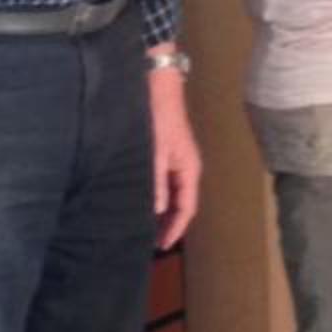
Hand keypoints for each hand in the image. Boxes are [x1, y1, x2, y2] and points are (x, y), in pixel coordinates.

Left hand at [151, 63, 201, 247]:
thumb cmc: (159, 117)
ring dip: (162, 212)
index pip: (187, 207)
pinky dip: (156, 197)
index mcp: (189, 169)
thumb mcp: (156, 150)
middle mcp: (185, 168)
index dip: (175, 228)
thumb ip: (156, 180)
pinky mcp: (165, 155)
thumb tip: (157, 209)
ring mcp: (175, 162)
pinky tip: (142, 203)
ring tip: (146, 228)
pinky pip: (163, 184)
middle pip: (181, 204)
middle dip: (169, 224)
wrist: (156, 86)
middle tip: (151, 243)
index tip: (161, 246)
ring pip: (171, 195)